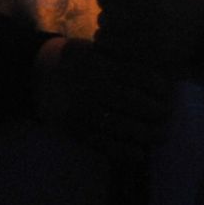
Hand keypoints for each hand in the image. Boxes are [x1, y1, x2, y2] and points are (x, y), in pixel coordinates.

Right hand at [31, 36, 172, 163]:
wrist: (36, 77)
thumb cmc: (73, 61)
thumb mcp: (94, 50)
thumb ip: (120, 61)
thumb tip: (157, 78)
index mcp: (97, 64)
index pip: (134, 74)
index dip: (155, 85)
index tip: (167, 92)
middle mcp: (89, 87)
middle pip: (131, 101)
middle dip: (155, 111)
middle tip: (167, 115)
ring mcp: (81, 111)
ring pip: (120, 126)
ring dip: (145, 134)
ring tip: (160, 135)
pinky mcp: (75, 131)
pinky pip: (103, 144)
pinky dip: (124, 151)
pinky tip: (140, 154)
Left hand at [79, 0, 203, 67]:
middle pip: (104, 0)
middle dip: (108, 1)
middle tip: (122, 3)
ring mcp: (151, 27)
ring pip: (105, 25)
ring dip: (109, 23)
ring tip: (126, 21)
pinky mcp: (152, 51)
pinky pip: (115, 47)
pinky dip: (114, 42)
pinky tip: (125, 37)